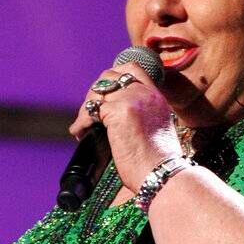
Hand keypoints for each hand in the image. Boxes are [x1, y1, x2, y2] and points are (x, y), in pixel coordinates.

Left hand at [68, 61, 181, 192]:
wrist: (163, 174)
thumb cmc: (158, 164)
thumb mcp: (156, 130)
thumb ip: (142, 116)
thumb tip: (115, 118)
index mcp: (156, 97)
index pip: (132, 69)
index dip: (113, 75)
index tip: (102, 92)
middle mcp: (145, 93)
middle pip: (109, 77)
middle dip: (94, 92)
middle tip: (89, 113)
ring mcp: (132, 100)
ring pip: (98, 92)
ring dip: (86, 108)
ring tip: (83, 125)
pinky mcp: (119, 111)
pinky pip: (91, 110)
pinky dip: (81, 121)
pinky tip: (80, 133)